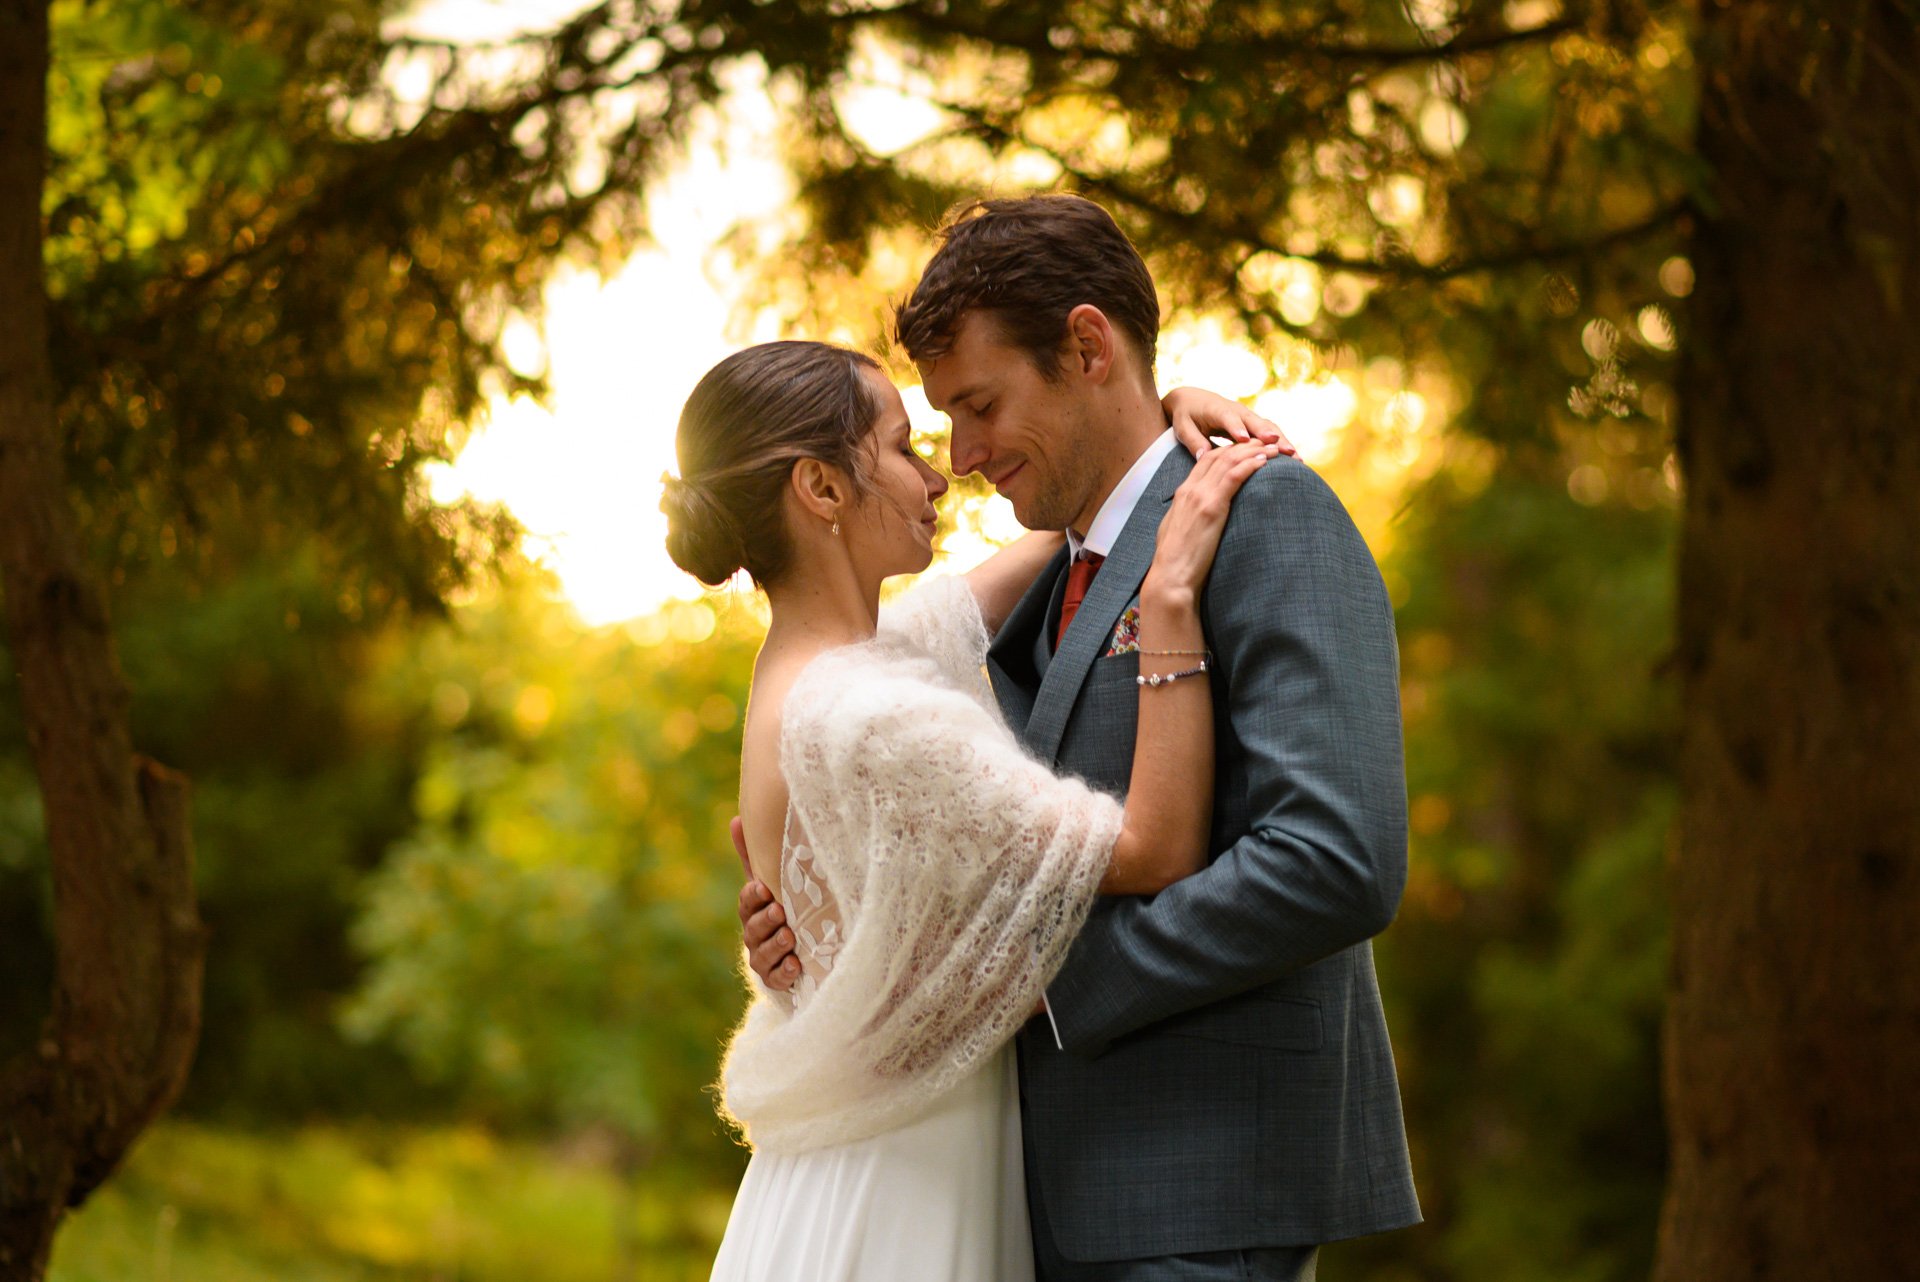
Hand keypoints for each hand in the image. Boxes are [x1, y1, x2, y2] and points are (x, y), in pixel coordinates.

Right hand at [734, 815, 799, 990]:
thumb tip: (735, 818)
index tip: (763, 887)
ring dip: (776, 945)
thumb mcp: (769, 881)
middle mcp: (754, 935)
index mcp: (753, 910)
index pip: (747, 902)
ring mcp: (764, 959)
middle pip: (754, 928)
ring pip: (763, 955)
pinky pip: (777, 979)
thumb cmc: (779, 908)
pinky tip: (796, 965)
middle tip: (780, 911)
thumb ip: (753, 856)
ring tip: (790, 936)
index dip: (753, 896)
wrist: (792, 952)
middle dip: (766, 920)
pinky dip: (785, 973)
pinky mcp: (777, 980)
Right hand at [1146, 439, 1279, 598]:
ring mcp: (1200, 496)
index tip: (1246, 447)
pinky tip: (1264, 460)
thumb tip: (1198, 516)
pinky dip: (1250, 464)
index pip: (1206, 460)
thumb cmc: (1176, 562)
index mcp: (1182, 494)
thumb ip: (1188, 516)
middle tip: (1264, 440)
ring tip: (1272, 446)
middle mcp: (1190, 490)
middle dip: (1243, 444)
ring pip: (1228, 461)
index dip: (1228, 449)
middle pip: (1219, 455)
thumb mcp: (1178, 531)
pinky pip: (1233, 476)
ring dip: (1253, 450)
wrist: (1171, 577)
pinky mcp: (1212, 507)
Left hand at [1163, 386, 1295, 457]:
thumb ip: (1194, 441)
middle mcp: (1237, 411)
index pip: (1228, 418)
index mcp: (1217, 410)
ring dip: (1283, 441)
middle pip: (1256, 423)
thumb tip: (1204, 457)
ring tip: (1296, 458)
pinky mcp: (1254, 424)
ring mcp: (1248, 417)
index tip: (1244, 439)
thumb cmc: (1186, 416)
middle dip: (1269, 435)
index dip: (1237, 428)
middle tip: (1282, 449)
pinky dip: (1282, 444)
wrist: (1193, 399)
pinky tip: (1294, 459)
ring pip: (1268, 428)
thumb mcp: (1184, 428)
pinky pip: (1270, 433)